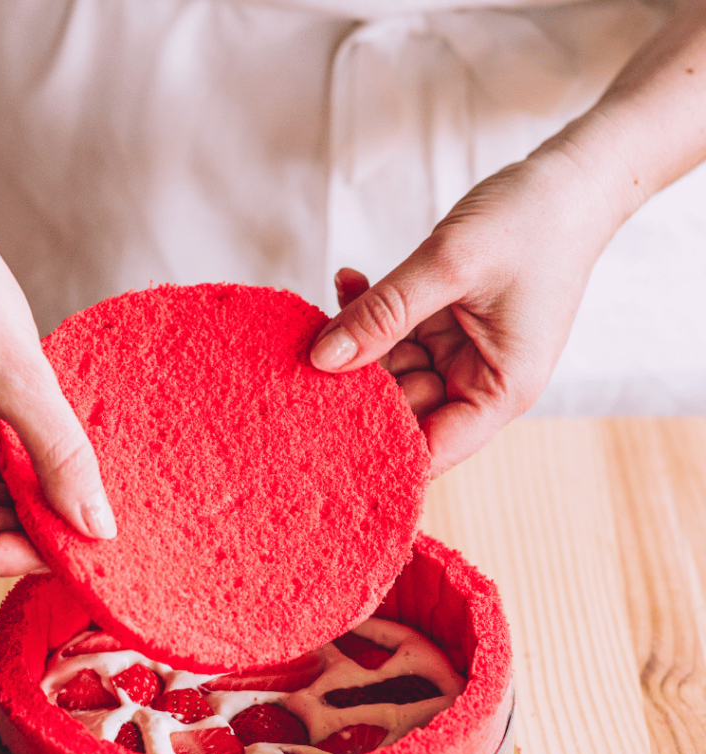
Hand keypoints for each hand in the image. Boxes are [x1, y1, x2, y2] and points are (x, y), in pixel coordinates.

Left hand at [311, 152, 620, 475]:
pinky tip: (349, 280)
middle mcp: (478, 382)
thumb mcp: (450, 265)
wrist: (569, 178)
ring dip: (355, 343)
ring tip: (324, 312)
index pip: (431, 450)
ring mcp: (458, 354)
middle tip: (309, 357)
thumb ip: (383, 314)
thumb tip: (323, 360)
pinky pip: (392, 334)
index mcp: (499, 390)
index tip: (322, 433)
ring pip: (388, 370)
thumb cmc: (532, 220)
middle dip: (355, 388)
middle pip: (402, 410)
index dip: (379, 450)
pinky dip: (368, 312)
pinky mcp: (443, 327)